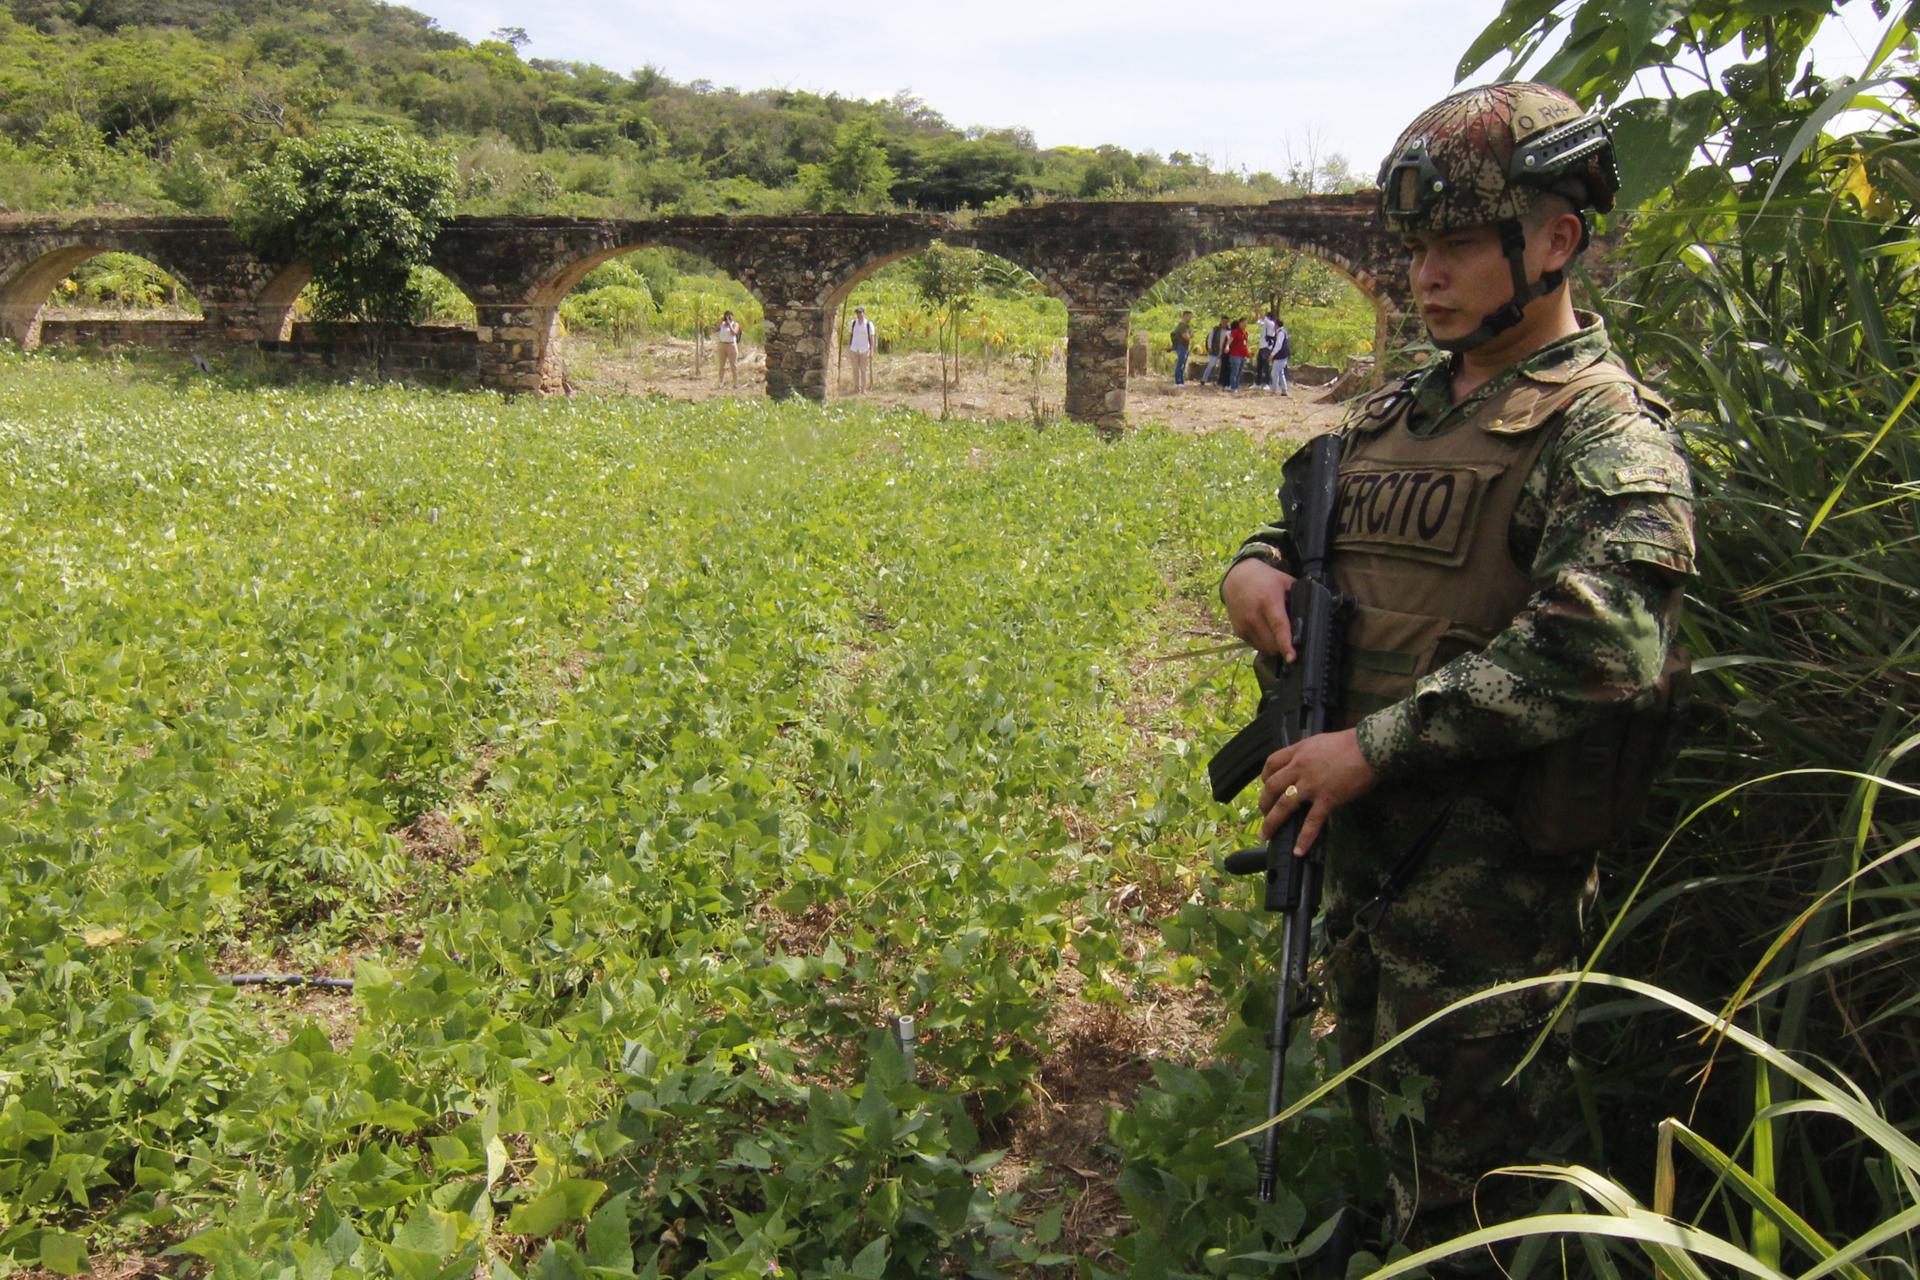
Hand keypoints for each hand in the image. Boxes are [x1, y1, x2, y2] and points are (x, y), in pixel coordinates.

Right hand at [1221, 558, 1296, 661]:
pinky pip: (1256, 645)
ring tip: (1277, 632)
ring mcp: (1244, 624)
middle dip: (1284, 646)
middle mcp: (1254, 615)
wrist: (1237, 577)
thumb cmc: (1265, 579)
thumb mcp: (1285, 582)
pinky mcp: (1238, 631)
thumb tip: (1312, 615)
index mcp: (1268, 601)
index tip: (1292, 657)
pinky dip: (1264, 643)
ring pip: (1264, 648)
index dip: (1286, 644)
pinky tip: (1266, 630)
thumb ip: (1298, 597)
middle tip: (1291, 640)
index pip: (1279, 626)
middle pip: (1272, 643)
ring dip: (1274, 646)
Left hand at [1256, 729, 1377, 855]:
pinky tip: (1298, 851)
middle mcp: (1299, 767)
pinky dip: (1304, 838)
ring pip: (1284, 805)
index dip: (1265, 776)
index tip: (1265, 786)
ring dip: (1272, 822)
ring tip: (1267, 834)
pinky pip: (1312, 821)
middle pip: (1272, 786)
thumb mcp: (1320, 741)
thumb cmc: (1350, 743)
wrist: (1369, 748)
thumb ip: (1308, 754)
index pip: (1271, 763)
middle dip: (1264, 803)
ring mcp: (1311, 784)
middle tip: (1263, 814)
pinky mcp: (1327, 798)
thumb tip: (1305, 764)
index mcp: (1298, 751)